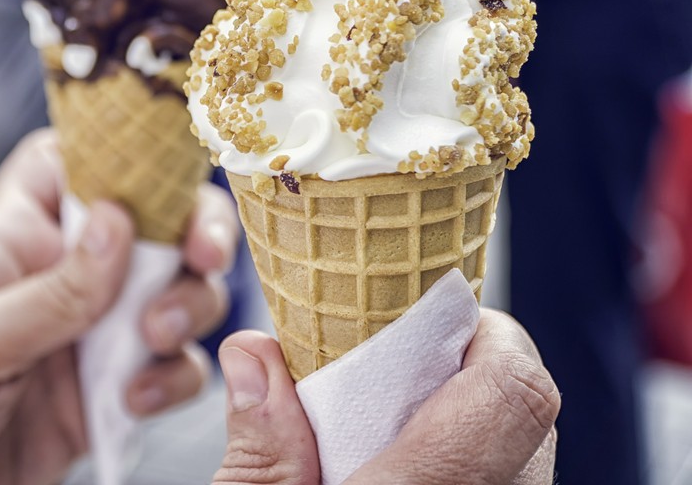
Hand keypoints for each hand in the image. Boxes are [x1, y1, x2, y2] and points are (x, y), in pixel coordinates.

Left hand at [0, 129, 237, 484]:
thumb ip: (51, 291)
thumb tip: (121, 222)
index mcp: (17, 238)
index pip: (71, 160)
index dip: (122, 147)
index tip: (166, 168)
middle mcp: (64, 275)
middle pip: (154, 224)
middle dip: (192, 233)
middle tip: (201, 259)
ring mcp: (92, 333)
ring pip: (178, 293)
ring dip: (189, 308)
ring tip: (156, 338)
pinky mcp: (111, 391)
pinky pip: (173, 370)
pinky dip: (175, 380)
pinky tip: (134, 403)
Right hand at [214, 310, 559, 484]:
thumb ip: (258, 448)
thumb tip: (255, 353)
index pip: (512, 389)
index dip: (482, 332)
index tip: (422, 313)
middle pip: (526, 410)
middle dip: (465, 368)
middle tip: (393, 368)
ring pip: (524, 454)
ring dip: (467, 419)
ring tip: (391, 424)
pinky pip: (511, 480)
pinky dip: (469, 459)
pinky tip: (403, 465)